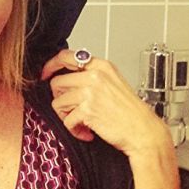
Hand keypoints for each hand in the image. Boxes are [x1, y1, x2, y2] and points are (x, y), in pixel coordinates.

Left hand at [40, 49, 169, 156]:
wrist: (144, 132)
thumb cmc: (130, 112)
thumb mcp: (113, 82)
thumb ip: (91, 76)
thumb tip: (66, 78)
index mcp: (101, 66)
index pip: (65, 56)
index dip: (50, 65)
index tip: (45, 74)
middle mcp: (95, 76)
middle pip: (57, 82)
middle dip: (61, 99)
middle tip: (72, 110)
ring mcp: (90, 92)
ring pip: (58, 102)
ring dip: (67, 116)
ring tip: (81, 122)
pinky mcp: (88, 109)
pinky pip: (67, 120)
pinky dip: (74, 130)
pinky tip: (87, 132)